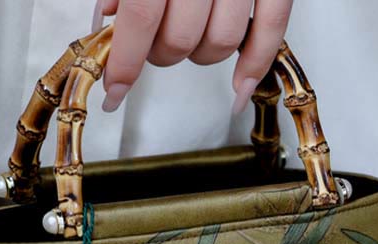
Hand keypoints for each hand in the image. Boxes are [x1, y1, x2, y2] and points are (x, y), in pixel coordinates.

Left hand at [92, 0, 293, 113]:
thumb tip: (106, 19)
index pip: (141, 19)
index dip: (125, 64)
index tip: (115, 90)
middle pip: (180, 40)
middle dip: (160, 56)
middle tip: (151, 46)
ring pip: (219, 44)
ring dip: (198, 56)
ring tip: (187, 39)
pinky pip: (271, 30)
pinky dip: (254, 65)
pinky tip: (238, 86)